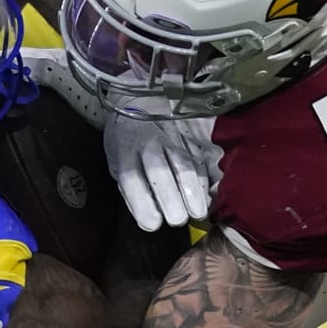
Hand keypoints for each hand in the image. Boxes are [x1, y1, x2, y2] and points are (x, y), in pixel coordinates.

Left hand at [104, 111, 209, 230]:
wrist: (140, 103)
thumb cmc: (126, 141)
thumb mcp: (116, 163)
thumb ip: (131, 189)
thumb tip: (150, 219)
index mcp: (124, 150)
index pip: (131, 178)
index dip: (142, 202)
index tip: (153, 224)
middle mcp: (147, 143)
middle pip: (159, 170)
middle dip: (170, 197)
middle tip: (179, 220)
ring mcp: (170, 138)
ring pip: (184, 164)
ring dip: (192, 190)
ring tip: (199, 213)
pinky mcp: (188, 138)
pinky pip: (199, 159)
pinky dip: (205, 179)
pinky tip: (209, 197)